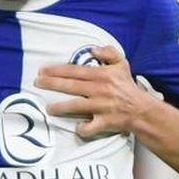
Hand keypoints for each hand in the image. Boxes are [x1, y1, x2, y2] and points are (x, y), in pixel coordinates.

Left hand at [36, 46, 158, 140]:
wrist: (142, 110)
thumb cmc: (128, 87)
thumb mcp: (122, 64)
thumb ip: (109, 53)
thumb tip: (93, 49)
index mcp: (101, 75)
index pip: (75, 71)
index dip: (57, 70)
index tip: (43, 70)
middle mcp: (99, 90)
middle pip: (71, 86)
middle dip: (52, 84)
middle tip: (37, 83)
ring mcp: (101, 107)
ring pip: (76, 106)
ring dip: (60, 107)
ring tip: (48, 108)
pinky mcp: (104, 122)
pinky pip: (89, 127)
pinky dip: (82, 129)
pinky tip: (77, 128)